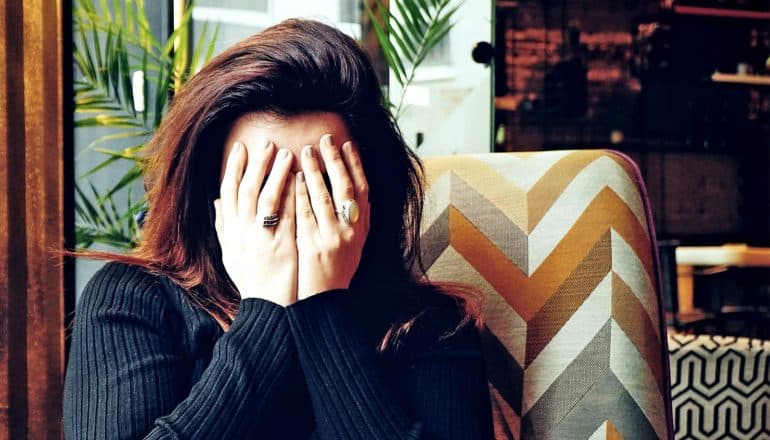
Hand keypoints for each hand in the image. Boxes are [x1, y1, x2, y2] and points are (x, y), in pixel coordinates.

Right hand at [215, 140, 297, 306]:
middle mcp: (242, 234)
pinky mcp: (282, 246)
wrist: (269, 309)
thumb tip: (217, 202)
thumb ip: (223, 227)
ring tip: (287, 153)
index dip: (234, 169)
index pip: (228, 193)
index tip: (241, 148)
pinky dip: (291, 195)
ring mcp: (262, 239)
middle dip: (256, 164)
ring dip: (275, 173)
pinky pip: (286, 215)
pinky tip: (300, 179)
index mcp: (230, 234)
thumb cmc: (253, 281)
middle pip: (246, 190)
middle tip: (266, 143)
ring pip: (266, 198)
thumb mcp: (230, 254)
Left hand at [295, 134, 370, 299]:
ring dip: (316, 171)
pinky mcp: (314, 245)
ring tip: (306, 151)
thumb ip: (352, 220)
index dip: (356, 165)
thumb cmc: (336, 271)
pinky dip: (302, 194)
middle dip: (335, 161)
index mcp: (362, 228)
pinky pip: (307, 213)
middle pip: (346, 188)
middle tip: (325, 139)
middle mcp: (352, 231)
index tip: (347, 144)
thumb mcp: (352, 244)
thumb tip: (354, 192)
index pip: (363, 189)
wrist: (324, 302)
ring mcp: (333, 237)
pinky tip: (295, 178)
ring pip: (326, 197)